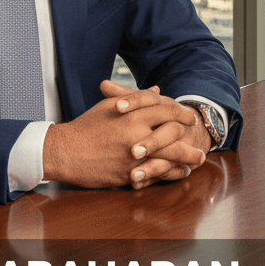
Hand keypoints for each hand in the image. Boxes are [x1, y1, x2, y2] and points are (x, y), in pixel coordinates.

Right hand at [42, 82, 205, 189]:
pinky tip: (178, 173)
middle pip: (174, 134)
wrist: (65, 151)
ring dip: (186, 158)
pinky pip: (156, 174)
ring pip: (170, 157)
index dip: (182, 113)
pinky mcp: (128, 174)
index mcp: (133, 114)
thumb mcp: (111, 106)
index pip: (167, 110)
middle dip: (190, 137)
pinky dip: (170, 173)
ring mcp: (134, 156)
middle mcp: (137, 134)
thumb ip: (137, 98)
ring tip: (197, 159)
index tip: (190, 116)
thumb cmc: (87, 126)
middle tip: (199, 138)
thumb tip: (157, 91)